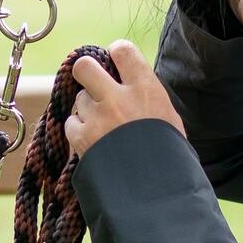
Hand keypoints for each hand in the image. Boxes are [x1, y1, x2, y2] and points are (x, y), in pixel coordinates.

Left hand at [66, 39, 184, 158]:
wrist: (157, 191)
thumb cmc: (170, 155)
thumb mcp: (169, 119)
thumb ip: (146, 97)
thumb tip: (131, 84)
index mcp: (145, 88)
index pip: (122, 50)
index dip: (115, 53)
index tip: (114, 61)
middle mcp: (117, 97)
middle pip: (84, 66)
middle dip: (85, 73)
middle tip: (93, 84)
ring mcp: (97, 117)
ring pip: (79, 99)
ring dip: (86, 109)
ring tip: (103, 126)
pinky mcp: (82, 137)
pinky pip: (71, 123)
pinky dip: (79, 131)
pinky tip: (93, 142)